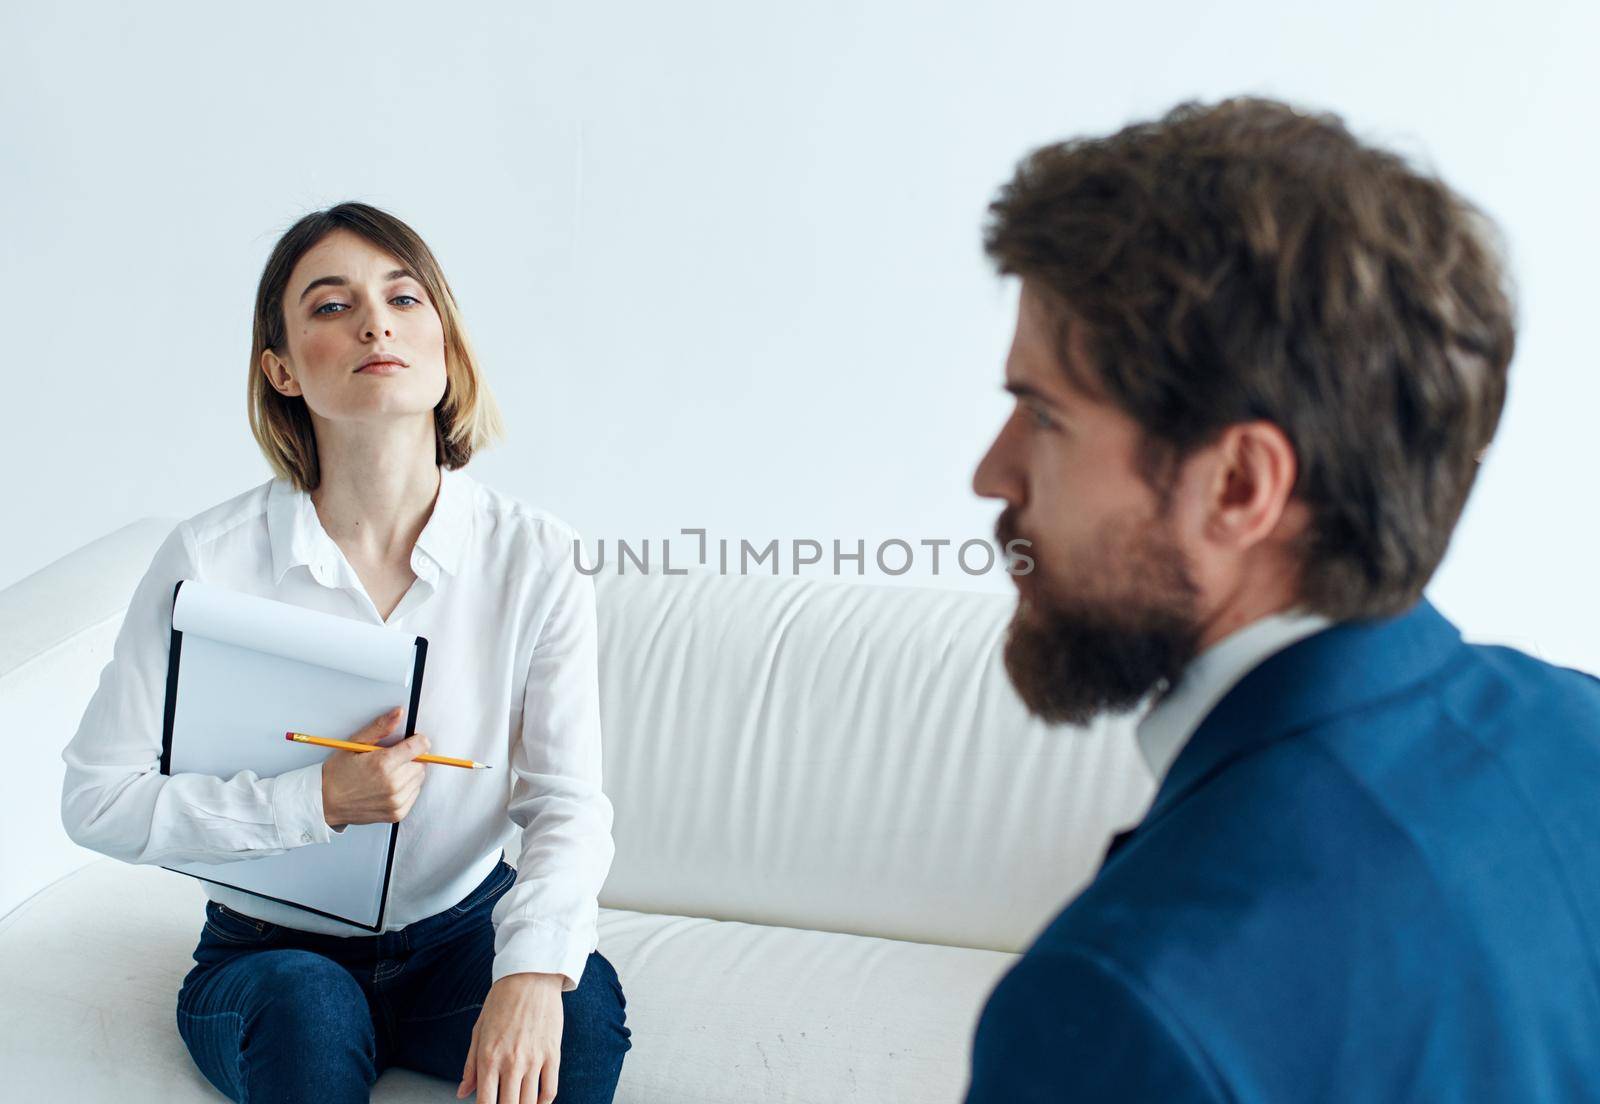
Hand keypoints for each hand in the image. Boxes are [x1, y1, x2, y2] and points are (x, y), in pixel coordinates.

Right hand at [320, 707, 430, 826]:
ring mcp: (396, 801)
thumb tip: (398, 713)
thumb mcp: (355, 744)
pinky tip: (389, 786)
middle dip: (411, 757)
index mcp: (383, 764)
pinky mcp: (397, 813)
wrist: (326, 803)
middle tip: (391, 759)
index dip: (416, 741)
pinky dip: (407, 788)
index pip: (420, 747)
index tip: (409, 741)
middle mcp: (393, 784)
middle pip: (421, 763)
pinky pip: (414, 793)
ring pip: (419, 778)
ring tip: (387, 773)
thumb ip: (380, 727)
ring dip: (409, 773)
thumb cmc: (338, 773)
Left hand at [457, 973, 564, 1102]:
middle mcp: (511, 1062)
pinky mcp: (553, 1053)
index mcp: (489, 1058)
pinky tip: (536, 1102)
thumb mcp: (479, 1031)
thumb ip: (470, 1066)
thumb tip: (462, 1092)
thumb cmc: (501, 1002)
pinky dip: (543, 1103)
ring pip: (529, 1103)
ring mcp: (534, 1059)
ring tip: (518, 1102)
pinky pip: (550, 1090)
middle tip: (503, 1103)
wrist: (530, 977)